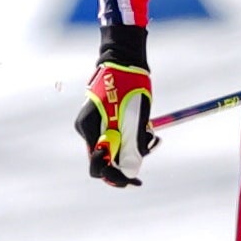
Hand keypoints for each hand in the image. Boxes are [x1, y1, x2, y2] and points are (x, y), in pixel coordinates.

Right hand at [76, 27, 156, 186]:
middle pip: (106, 161)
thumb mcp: (135, 116)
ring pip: (114, 150)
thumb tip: (131, 169)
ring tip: (151, 137)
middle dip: (126, 164)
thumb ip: (131, 142)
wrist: (124, 61)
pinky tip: (147, 132)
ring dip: (134, 149)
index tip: (134, 180)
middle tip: (143, 165)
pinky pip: (118, 139)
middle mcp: (89, 130)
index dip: (114, 176)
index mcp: (90, 129)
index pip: (98, 165)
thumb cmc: (130, 84)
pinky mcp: (105, 122)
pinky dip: (132, 139)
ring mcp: (96, 126)